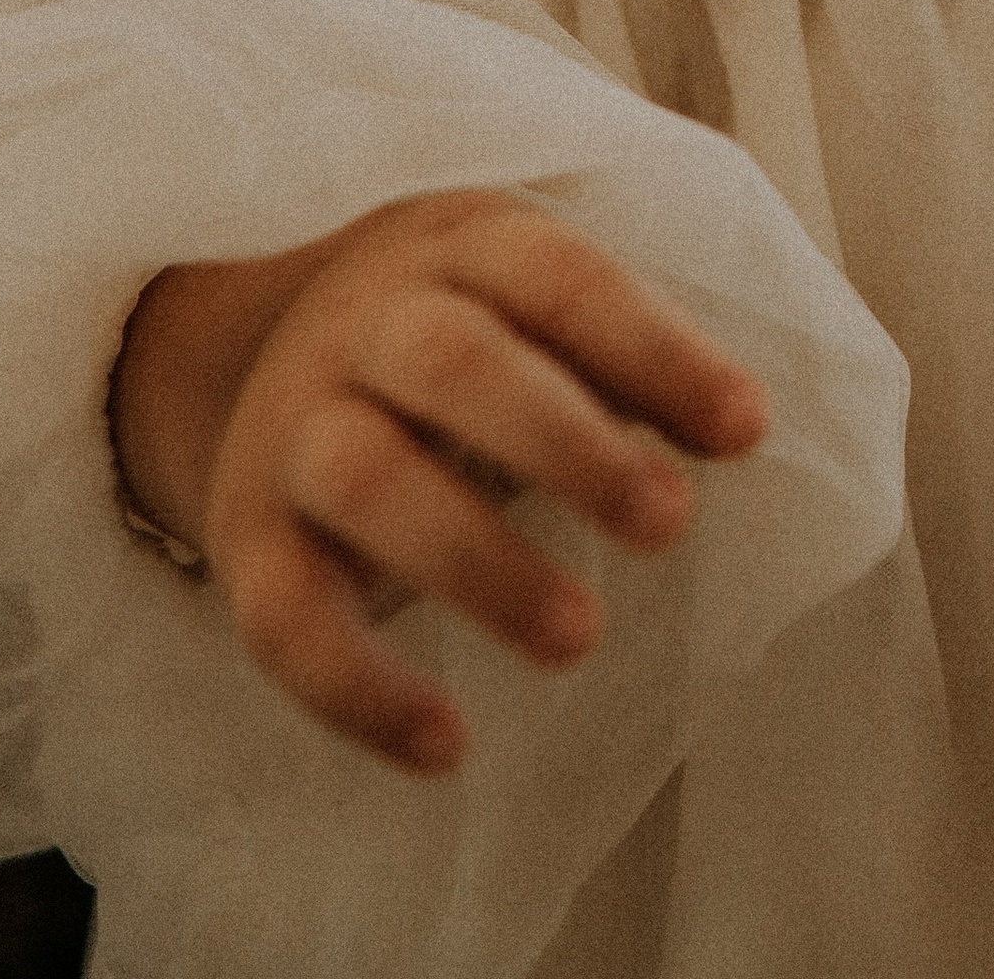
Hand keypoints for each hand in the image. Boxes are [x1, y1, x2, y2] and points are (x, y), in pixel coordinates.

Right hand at [111, 190, 766, 777]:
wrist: (272, 342)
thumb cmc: (472, 335)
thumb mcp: (545, 312)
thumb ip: (634, 360)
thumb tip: (740, 428)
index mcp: (464, 248)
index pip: (562, 281)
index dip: (657, 351)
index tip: (747, 430)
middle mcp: (369, 323)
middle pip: (452, 362)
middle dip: (564, 443)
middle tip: (670, 524)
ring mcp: (296, 424)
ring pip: (364, 479)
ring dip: (475, 560)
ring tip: (581, 635)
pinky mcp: (246, 534)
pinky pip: (282, 617)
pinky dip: (358, 689)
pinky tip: (447, 745)